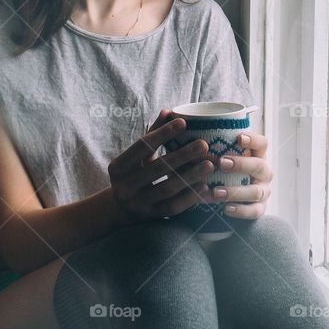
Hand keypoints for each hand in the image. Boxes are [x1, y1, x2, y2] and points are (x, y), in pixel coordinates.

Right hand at [108, 109, 213, 223]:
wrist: (119, 210)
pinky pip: (174, 207)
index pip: (141, 146)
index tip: (183, 122)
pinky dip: (190, 197)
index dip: (162, 133)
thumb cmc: (133, 174)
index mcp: (118, 167)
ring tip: (210, 164)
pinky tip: (205, 186)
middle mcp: (125, 187)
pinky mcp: (152, 217)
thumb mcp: (136, 156)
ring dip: (190, 176)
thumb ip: (152, 133)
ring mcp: (138, 204)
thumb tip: (168, 111)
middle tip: (204, 145)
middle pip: (157, 168)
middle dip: (182, 156)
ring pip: (167, 189)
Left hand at [208, 132, 272, 218]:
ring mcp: (263, 191)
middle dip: (241, 164)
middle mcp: (264, 172)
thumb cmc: (222, 171)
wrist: (230, 199)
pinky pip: (254, 211)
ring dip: (236, 191)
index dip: (253, 139)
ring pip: (256, 191)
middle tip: (221, 163)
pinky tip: (225, 208)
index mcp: (257, 155)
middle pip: (260, 166)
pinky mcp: (259, 208)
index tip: (238, 137)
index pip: (262, 143)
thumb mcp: (220, 157)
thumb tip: (183, 134)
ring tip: (216, 192)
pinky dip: (240, 210)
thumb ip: (210, 149)